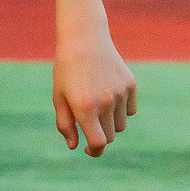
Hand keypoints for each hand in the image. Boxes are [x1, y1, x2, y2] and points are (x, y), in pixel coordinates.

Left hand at [54, 28, 136, 155]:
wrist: (85, 38)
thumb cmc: (66, 70)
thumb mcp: (59, 97)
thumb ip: (65, 125)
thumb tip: (75, 146)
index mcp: (85, 108)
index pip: (99, 143)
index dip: (94, 152)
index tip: (89, 150)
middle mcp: (106, 102)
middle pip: (110, 136)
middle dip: (100, 135)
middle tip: (89, 124)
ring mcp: (121, 93)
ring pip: (121, 125)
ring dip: (111, 123)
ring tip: (98, 105)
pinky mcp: (130, 85)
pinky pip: (130, 110)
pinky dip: (122, 110)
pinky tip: (109, 95)